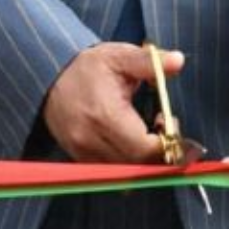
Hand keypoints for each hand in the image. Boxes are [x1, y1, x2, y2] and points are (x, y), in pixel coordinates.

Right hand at [41, 43, 176, 163]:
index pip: (144, 148)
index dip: (165, 141)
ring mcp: (82, 152)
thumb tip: (178, 61)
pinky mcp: (77, 157)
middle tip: (163, 127)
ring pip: (123, 171)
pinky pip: (108, 171)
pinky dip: (125, 162)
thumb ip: (150, 62)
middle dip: (157, 151)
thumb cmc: (88, 66)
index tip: (168, 121)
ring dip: (142, 159)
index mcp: (105, 115)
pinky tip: (130, 140)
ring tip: (147, 133)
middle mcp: (91, 140)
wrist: (49, 77)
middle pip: (136, 165)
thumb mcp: (120, 56)